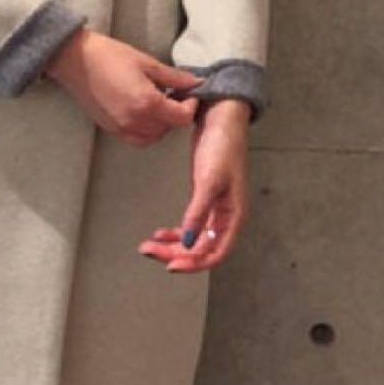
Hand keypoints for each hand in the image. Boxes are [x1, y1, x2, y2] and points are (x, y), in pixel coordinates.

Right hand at [44, 28, 203, 144]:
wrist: (75, 61)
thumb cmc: (109, 56)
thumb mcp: (146, 62)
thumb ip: (174, 77)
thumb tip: (195, 82)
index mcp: (147, 103)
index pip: (182, 118)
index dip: (191, 106)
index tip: (190, 94)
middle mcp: (135, 120)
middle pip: (169, 128)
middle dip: (177, 113)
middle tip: (176, 95)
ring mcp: (121, 128)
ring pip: (154, 137)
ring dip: (162, 124)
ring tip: (159, 104)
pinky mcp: (111, 129)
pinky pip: (137, 139)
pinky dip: (147, 131)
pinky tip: (145, 113)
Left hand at [137, 99, 250, 271]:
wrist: (220, 119)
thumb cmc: (222, 147)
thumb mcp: (209, 181)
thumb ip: (198, 214)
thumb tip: (187, 243)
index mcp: (235, 217)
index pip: (216, 253)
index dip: (194, 264)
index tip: (171, 266)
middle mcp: (227, 217)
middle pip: (201, 249)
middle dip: (175, 254)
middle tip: (148, 252)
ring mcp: (215, 209)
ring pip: (193, 240)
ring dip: (172, 246)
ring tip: (148, 245)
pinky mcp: (204, 199)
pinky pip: (190, 226)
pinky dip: (175, 232)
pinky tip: (160, 233)